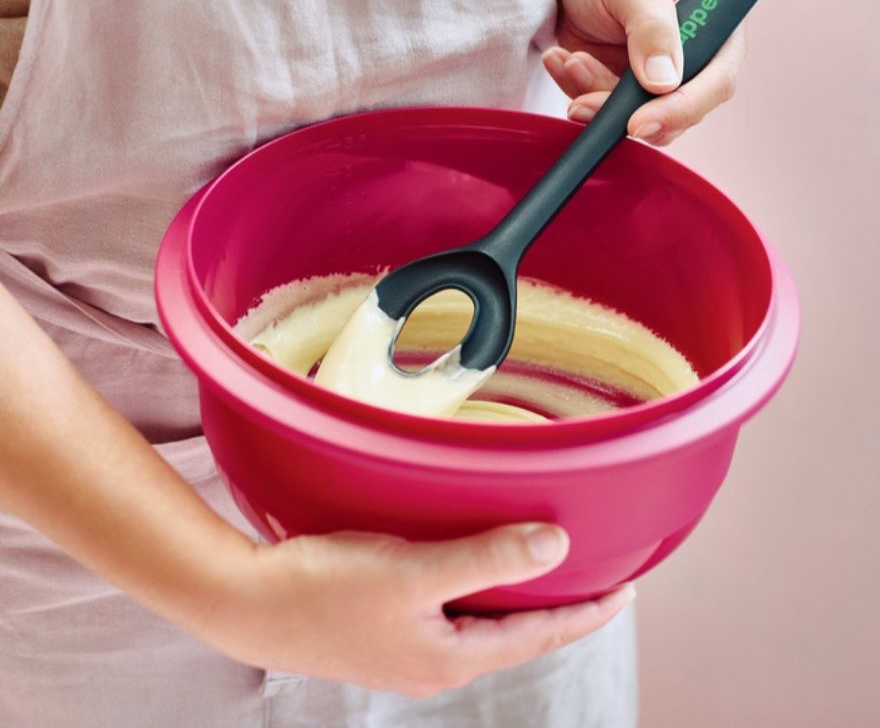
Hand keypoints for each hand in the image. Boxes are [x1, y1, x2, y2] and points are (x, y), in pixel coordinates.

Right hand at [193, 524, 634, 697]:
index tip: (626, 591)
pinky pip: (451, 614)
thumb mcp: (415, 572)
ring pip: (483, 625)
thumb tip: (556, 547)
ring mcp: (408, 650)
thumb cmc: (326, 589)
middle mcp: (436, 663)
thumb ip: (487, 559)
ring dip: (517, 600)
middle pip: (516, 635)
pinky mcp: (385, 631)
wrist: (247, 604)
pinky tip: (472, 572)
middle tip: (595, 580)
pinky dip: (478, 592)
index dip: (587, 613)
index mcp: (452, 657)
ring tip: (543, 574)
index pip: (540, 635)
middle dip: (559, 610)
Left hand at [545, 0, 745, 145]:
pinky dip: (575, 91)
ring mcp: (655, 84)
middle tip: (581, 104)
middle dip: (622, 114)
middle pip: (673, 116)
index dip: (680, 110)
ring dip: (592, 97)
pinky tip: (561, 60)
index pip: (714, 83)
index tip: (638, 123)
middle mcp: (692, 64)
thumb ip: (652, 29)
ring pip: (632, 120)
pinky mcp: (621, 96)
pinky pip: (600, 113)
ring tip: (570, 59)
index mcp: (715, 31)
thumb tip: (664, 83)